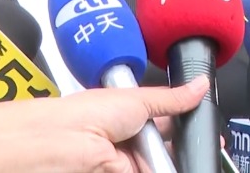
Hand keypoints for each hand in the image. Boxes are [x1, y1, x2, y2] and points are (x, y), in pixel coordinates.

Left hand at [0, 75, 209, 172]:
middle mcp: (122, 142)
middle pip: (161, 150)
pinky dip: (154, 168)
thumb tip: (199, 86)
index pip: (164, 124)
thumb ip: (169, 100)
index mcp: (126, 116)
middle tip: (203, 150)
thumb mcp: (133, 101)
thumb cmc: (75, 115)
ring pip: (152, 165)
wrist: (43, 145)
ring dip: (169, 161)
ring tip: (188, 159)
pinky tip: (170, 165)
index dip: (185, 130)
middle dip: (180, 150)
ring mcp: (117, 164)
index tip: (206, 135)